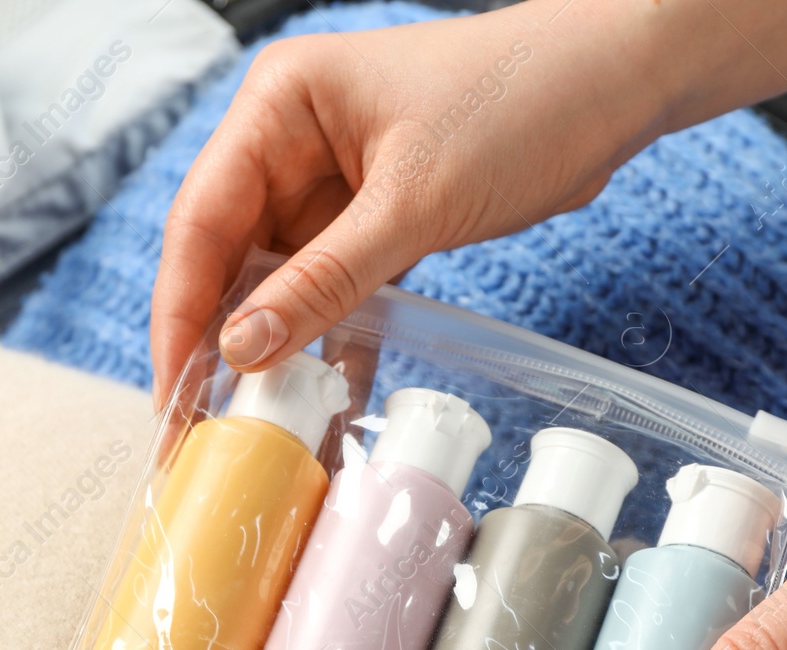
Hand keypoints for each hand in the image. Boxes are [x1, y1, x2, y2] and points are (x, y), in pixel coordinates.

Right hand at [148, 3, 680, 406]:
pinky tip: (327, 401)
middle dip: (219, 341)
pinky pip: (336, 288)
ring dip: (275, 350)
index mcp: (280, 104)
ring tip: (258, 429)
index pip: (201, 218)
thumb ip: (326, 279)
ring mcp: (334, 180)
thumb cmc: (520, 101)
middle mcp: (292, 139)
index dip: (181, 310)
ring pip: (281, 280)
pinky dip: (333, 339)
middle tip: (200, 427)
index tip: (172, 388)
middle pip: (230, 255)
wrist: (615, 83)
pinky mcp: (378, 216)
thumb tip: (241, 349)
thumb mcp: (415, 201)